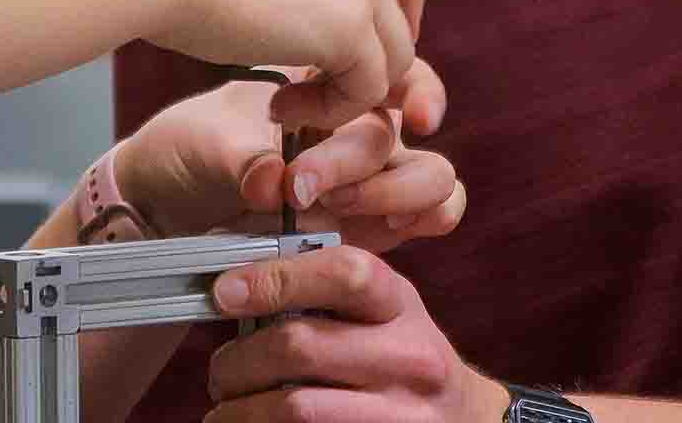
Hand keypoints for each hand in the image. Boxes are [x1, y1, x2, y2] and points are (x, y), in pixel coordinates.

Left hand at [116, 60, 463, 247]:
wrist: (167, 207)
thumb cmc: (187, 154)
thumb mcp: (203, 143)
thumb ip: (243, 161)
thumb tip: (274, 187)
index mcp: (327, 81)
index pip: (398, 68)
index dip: (419, 90)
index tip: (412, 118)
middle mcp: (358, 124)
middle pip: (402, 131)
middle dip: (359, 158)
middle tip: (302, 184)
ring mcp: (371, 175)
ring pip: (433, 175)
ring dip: (395, 191)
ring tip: (337, 207)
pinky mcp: (372, 223)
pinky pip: (429, 216)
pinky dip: (425, 219)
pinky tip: (386, 228)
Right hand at [142, 0, 426, 130]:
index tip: (369, 31)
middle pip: (398, 11)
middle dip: (371, 57)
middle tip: (319, 87)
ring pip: (393, 57)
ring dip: (345, 92)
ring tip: (286, 105)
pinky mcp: (350, 27)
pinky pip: (367, 90)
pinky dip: (329, 112)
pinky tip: (278, 108)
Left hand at [203, 245, 504, 422]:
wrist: (461, 419)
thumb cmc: (401, 356)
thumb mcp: (383, 311)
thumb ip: (325, 291)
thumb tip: (236, 285)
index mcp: (400, 306)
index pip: (344, 273)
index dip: (275, 278)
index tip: (225, 292)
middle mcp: (408, 358)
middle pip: (301, 346)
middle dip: (239, 360)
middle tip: (220, 373)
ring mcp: (399, 413)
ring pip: (295, 408)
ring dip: (240, 409)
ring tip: (227, 407)